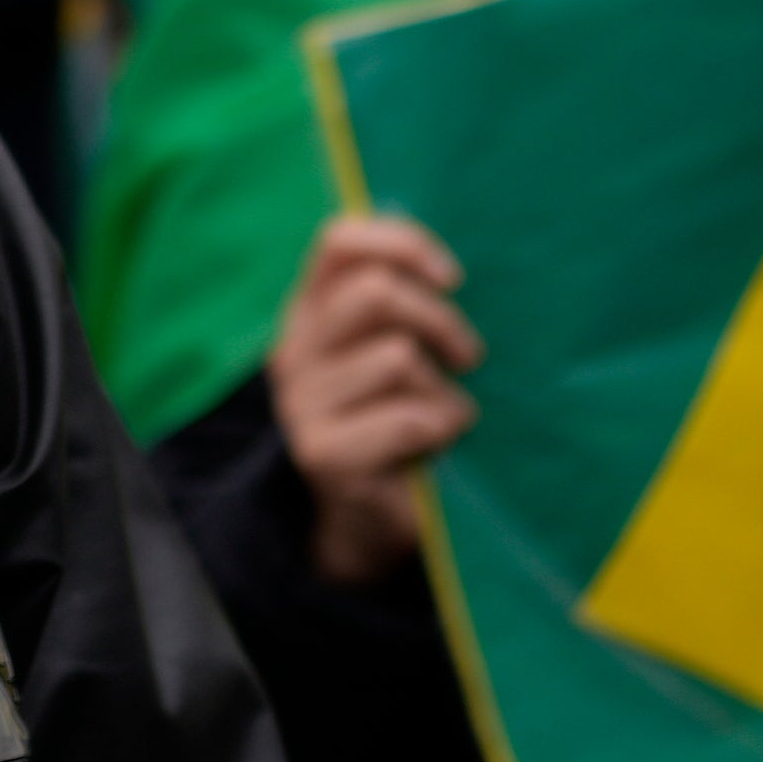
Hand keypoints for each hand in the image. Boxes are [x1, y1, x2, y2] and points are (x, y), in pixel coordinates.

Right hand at [269, 212, 480, 585]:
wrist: (366, 519)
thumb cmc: (398, 420)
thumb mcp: (397, 350)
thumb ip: (406, 305)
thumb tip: (450, 266)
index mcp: (309, 311)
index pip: (339, 242)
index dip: (401, 244)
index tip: (452, 278)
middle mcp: (293, 348)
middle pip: (376, 293)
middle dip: (440, 320)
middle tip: (469, 355)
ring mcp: (301, 402)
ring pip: (397, 357)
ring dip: (443, 389)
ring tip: (447, 414)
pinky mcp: (322, 451)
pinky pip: (408, 417)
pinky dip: (441, 426)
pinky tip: (439, 444)